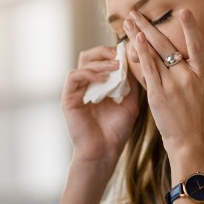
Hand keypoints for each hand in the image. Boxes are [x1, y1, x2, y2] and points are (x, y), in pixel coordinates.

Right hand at [61, 45, 140, 164]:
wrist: (104, 152)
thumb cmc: (116, 131)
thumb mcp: (130, 102)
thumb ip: (131, 83)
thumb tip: (135, 62)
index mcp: (99, 85)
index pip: (102, 59)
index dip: (113, 52)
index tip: (128, 52)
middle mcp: (86, 85)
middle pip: (90, 55)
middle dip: (105, 51)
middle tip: (119, 55)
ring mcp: (76, 91)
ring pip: (83, 62)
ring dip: (100, 62)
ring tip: (116, 66)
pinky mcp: (68, 98)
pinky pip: (74, 76)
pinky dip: (89, 74)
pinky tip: (103, 80)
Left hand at [123, 9, 203, 157]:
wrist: (190, 142)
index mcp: (203, 74)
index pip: (197, 45)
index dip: (190, 28)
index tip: (183, 11)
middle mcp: (188, 76)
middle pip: (168, 45)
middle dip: (150, 26)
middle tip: (136, 12)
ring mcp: (172, 85)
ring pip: (154, 54)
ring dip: (139, 34)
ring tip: (128, 21)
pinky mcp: (157, 94)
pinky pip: (148, 69)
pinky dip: (141, 53)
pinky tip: (134, 40)